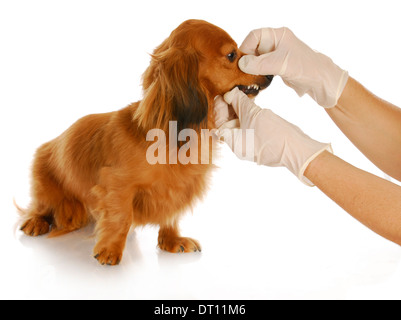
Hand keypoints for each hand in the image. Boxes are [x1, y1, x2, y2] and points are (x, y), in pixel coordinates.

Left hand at [214, 88, 331, 185]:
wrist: (298, 149)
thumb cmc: (274, 135)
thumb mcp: (253, 114)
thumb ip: (240, 102)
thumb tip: (231, 93)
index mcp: (233, 143)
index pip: (218, 124)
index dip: (219, 109)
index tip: (222, 95)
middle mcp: (239, 146)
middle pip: (228, 125)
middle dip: (229, 108)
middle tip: (232, 92)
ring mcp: (250, 144)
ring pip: (239, 125)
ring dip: (239, 110)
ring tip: (241, 95)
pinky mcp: (261, 141)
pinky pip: (250, 127)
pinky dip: (248, 115)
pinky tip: (251, 103)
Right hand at [239, 27, 348, 107]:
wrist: (319, 82)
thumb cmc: (305, 68)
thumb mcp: (281, 64)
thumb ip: (261, 64)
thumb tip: (242, 64)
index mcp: (278, 35)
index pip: (255, 36)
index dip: (246, 47)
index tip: (242, 62)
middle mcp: (275, 43)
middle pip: (253, 48)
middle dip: (248, 60)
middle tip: (243, 73)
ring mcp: (275, 55)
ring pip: (256, 59)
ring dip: (251, 69)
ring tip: (249, 78)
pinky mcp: (276, 67)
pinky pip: (261, 68)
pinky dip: (257, 74)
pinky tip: (256, 81)